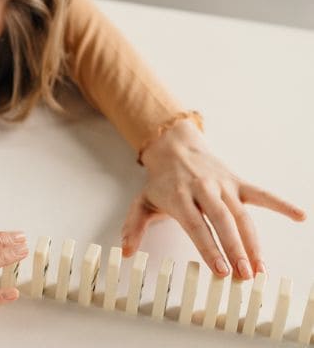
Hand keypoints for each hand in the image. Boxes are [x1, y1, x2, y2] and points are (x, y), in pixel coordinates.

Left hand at [121, 119, 304, 279]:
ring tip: (260, 268)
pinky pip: (261, 194)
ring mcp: (223, 185)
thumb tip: (126, 251)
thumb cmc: (160, 181)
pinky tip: (299, 216)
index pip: (197, 226)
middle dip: (235, 249)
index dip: (209, 248)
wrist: (174, 147)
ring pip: (242, 214)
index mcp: (180, 197)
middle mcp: (203, 190)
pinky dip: (280, 204)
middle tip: (244, 275)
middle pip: (222, 221)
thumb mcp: (142, 202)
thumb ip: (134, 226)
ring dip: (253, 242)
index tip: (220, 270)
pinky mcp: (237, 182)